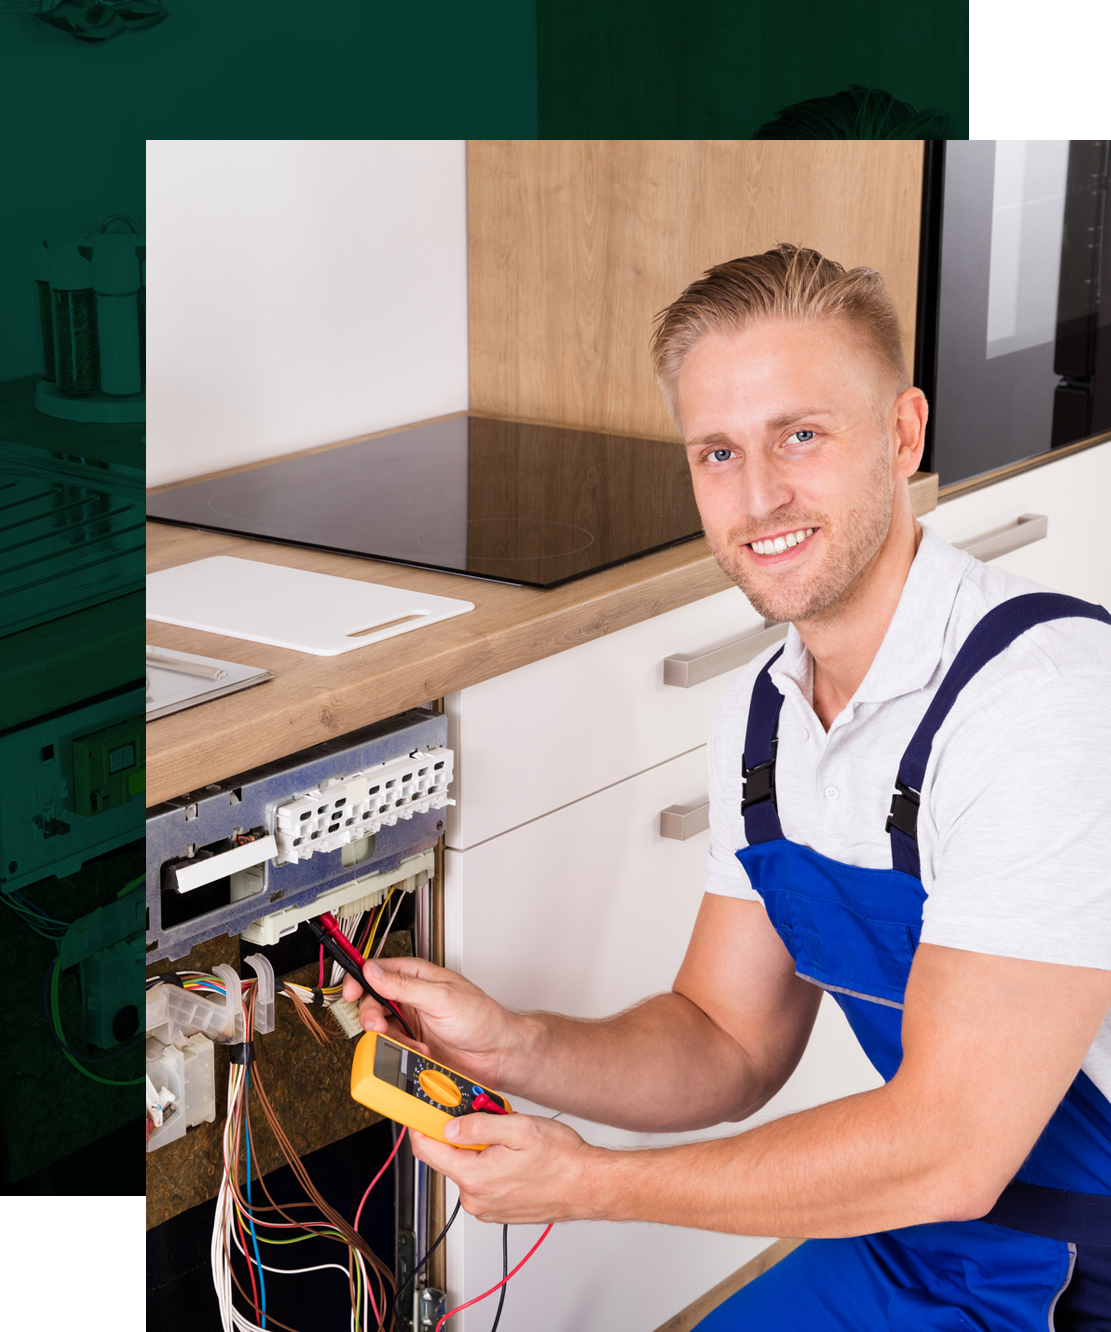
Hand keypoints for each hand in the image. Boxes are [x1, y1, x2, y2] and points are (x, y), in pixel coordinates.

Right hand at [341, 955, 519, 1088]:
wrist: (498, 1054)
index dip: (360, 979)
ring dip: (387, 1036)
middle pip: (373, 1001)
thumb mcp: (441, 997)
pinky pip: (392, 1048)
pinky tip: (416, 1051)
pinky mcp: (414, 1045)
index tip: (350, 992)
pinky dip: (399, 1052)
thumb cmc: (482, 1018)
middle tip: (377, 1024)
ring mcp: (412, 1022)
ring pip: (380, 1027)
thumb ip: (404, 986)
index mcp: (418, 976)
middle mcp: (412, 997)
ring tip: (405, 1041)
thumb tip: (373, 972)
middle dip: (370, 1013)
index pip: (378, 970)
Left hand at [410, 1113, 603, 1224]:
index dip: (420, 1125)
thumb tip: (450, 1126)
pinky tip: (513, 1157)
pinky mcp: (497, 1210)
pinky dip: (490, 1165)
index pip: (427, 1150)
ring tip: (509, 1140)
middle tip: (488, 1118)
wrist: (587, 1185)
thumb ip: (478, 1127)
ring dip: (479, 1150)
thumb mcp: (518, 1128)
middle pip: (448, 1157)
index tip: (418, 1110)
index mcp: (475, 1177)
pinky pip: (481, 1182)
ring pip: (466, 1168)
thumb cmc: (561, 1160)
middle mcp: (475, 1198)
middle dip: (462, 1134)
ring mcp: (486, 1207)